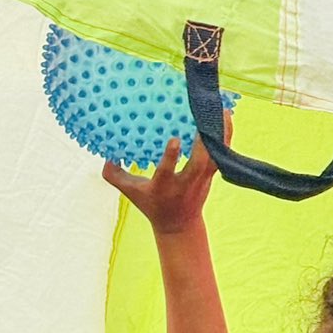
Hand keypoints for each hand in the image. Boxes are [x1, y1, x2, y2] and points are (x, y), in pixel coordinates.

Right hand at [101, 117, 224, 235]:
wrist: (179, 224)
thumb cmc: (153, 205)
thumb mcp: (131, 193)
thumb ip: (116, 175)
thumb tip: (106, 157)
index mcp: (164, 187)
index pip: (167, 171)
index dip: (171, 156)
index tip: (174, 140)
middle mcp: (186, 182)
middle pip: (199, 161)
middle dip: (205, 141)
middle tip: (206, 115)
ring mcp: (202, 178)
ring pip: (215, 154)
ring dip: (219, 133)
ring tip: (221, 108)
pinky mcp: (212, 173)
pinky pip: (222, 151)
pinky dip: (226, 133)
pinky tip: (226, 115)